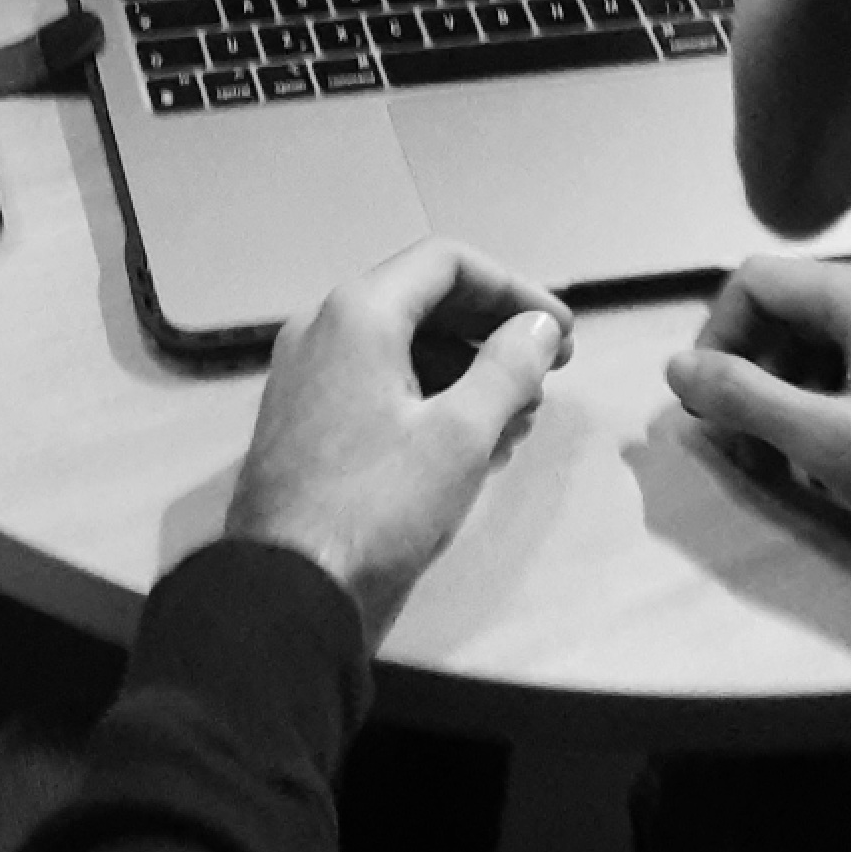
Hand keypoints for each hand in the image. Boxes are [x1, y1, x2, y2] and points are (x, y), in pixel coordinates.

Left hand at [225, 239, 571, 640]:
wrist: (287, 588)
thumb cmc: (380, 504)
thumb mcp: (461, 435)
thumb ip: (509, 367)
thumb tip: (538, 325)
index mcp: (357, 313)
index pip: (447, 263)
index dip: (514, 290)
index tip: (563, 334)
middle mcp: (323, 328)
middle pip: (423, 301)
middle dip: (493, 332)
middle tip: (550, 374)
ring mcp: (306, 374)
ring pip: (401, 347)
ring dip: (465, 372)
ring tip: (517, 420)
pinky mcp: (304, 420)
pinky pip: (376, 384)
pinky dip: (429, 399)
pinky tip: (470, 446)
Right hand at [666, 255, 850, 573]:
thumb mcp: (831, 443)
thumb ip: (747, 399)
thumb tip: (675, 367)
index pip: (751, 281)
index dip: (716, 339)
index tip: (708, 407)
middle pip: (777, 315)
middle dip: (745, 378)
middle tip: (741, 452)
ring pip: (805, 347)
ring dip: (776, 401)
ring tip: (780, 467)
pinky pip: (840, 371)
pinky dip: (814, 410)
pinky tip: (825, 465)